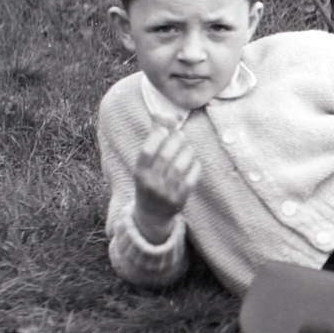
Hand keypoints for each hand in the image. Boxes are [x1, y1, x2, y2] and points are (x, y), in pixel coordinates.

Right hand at [132, 126, 200, 242]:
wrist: (151, 215)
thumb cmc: (148, 183)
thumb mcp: (144, 168)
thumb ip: (152, 144)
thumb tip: (162, 117)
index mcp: (139, 174)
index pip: (147, 151)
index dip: (157, 137)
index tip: (165, 129)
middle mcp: (150, 183)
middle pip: (165, 156)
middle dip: (175, 141)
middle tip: (181, 135)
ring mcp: (164, 193)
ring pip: (179, 166)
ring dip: (187, 153)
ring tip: (188, 148)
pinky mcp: (179, 199)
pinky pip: (190, 180)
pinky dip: (195, 168)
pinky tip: (195, 162)